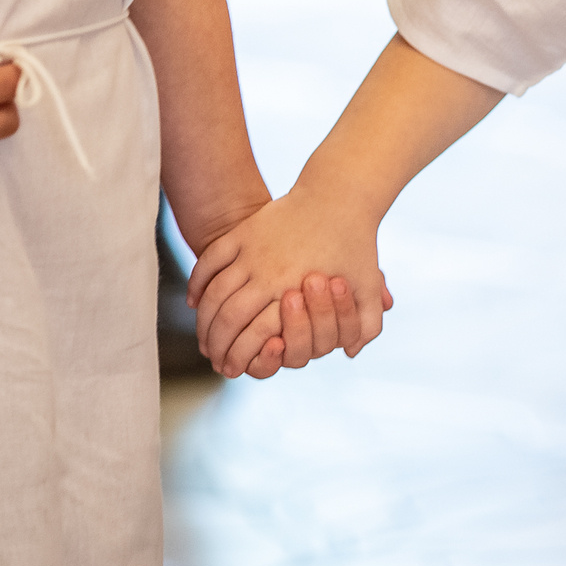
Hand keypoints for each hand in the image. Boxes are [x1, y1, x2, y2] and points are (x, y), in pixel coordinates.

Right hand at [187, 179, 388, 374]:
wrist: (341, 196)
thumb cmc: (357, 247)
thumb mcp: (369, 289)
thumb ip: (365, 327)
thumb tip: (349, 354)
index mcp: (294, 293)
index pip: (253, 338)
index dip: (238, 359)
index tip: (230, 369)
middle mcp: (268, 274)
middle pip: (226, 318)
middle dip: (214, 343)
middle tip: (211, 356)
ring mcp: (252, 251)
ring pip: (213, 292)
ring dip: (203, 319)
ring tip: (203, 334)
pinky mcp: (244, 231)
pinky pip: (210, 260)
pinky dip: (198, 283)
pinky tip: (196, 301)